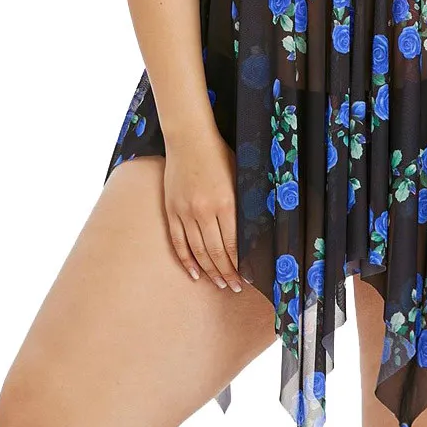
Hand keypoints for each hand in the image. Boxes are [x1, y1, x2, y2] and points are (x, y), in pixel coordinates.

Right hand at [162, 126, 244, 293]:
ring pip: (197, 251)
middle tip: (234, 288)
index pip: (234, 244)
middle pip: (216, 252)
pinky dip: (186, 260)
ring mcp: (185, 212)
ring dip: (209, 271)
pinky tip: (194, 273)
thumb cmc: (219, 154)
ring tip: (218, 283)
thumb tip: (254, 229)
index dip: (240, 265)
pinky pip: (178, 242)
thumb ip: (244, 203)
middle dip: (226, 274)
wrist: (189, 138)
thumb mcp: (239, 175)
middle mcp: (204, 211)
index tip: (247, 277)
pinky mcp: (172, 210)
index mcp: (225, 202)